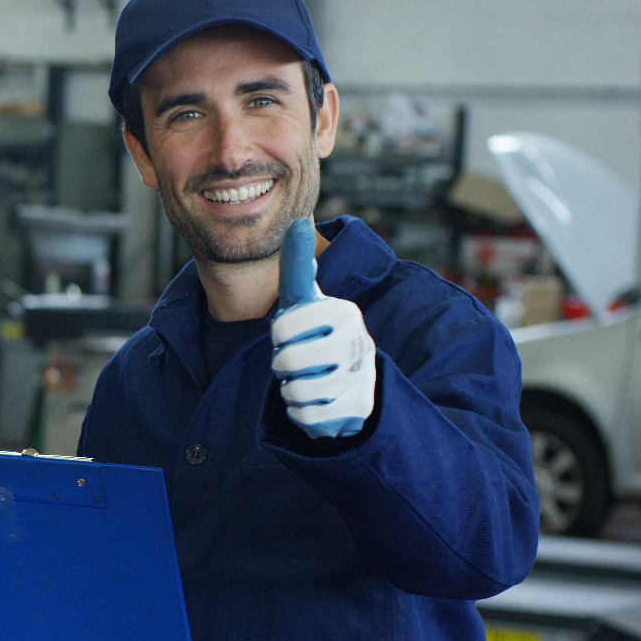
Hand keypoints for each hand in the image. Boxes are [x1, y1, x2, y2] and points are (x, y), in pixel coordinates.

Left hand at [272, 217, 374, 437]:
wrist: (347, 382)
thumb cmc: (314, 334)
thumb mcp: (302, 300)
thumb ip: (296, 266)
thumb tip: (297, 223)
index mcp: (341, 311)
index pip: (285, 326)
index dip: (280, 334)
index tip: (290, 333)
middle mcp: (357, 340)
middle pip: (286, 362)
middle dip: (282, 366)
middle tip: (296, 362)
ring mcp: (361, 374)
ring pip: (297, 391)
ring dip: (291, 389)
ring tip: (307, 380)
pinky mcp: (360, 407)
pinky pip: (308, 416)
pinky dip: (302, 413)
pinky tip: (318, 402)